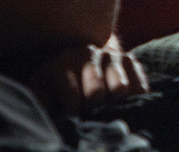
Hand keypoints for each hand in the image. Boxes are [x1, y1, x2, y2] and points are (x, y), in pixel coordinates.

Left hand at [26, 41, 149, 116]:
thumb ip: (40, 99)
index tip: (74, 124)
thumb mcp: (42, 88)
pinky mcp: (129, 60)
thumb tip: (43, 113)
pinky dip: (133, 100)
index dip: (73, 114)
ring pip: (120, 88)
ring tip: (106, 113)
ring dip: (114, 105)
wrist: (79, 57)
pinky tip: (122, 106)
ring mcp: (111, 56)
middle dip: (93, 111)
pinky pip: (138, 86)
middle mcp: (88, 54)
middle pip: (97, 92)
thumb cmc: (57, 82)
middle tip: (90, 119)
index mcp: (64, 62)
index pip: (72, 93)